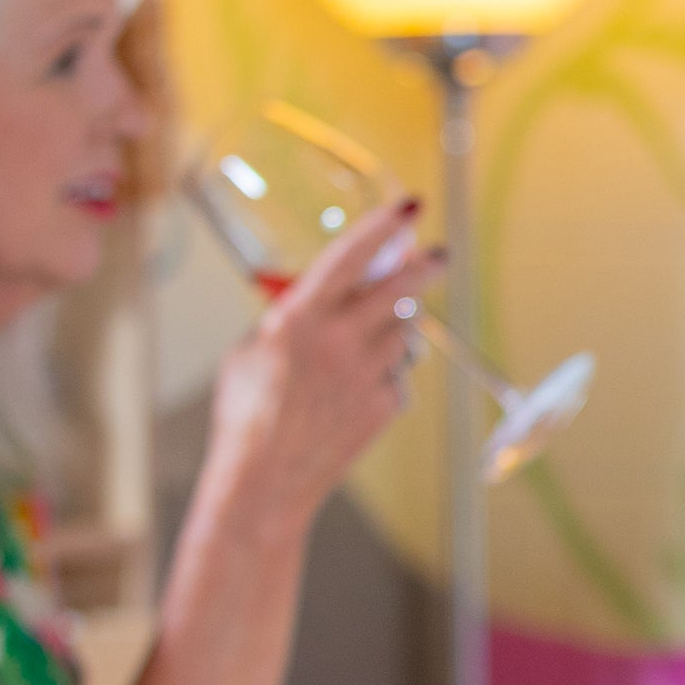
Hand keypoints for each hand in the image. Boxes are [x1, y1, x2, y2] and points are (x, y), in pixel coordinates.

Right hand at [205, 196, 440, 526]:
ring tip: (363, 342)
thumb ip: (287, 316)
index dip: (384, 225)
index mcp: (301, 317)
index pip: (352, 255)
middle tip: (438, 255)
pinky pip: (397, 373)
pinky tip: (351, 392)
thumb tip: (320, 291)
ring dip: (396, 324)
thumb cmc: (246, 413)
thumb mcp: (249, 351)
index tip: (411, 205)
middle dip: (425, 264)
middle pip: (403, 286)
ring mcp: (369, 372)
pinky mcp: (386, 403)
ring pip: (405, 329)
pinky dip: (383, 374)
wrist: (263, 480)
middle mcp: (342, 339)